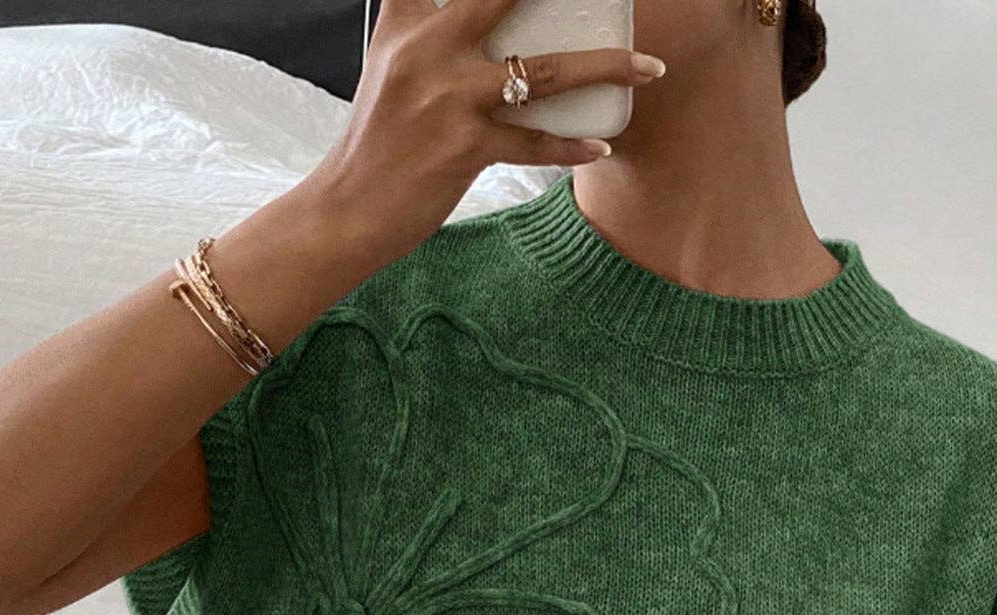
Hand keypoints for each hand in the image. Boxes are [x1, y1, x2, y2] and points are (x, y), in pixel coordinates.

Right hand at [314, 0, 663, 264]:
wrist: (348, 210)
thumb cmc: (379, 144)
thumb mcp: (391, 69)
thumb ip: (427, 33)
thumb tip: (488, 31)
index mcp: (406, 23)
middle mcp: (426, 50)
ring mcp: (447, 98)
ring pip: (542, 71)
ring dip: (605, 66)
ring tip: (648, 67)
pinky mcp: (464, 147)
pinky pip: (533, 142)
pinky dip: (571, 146)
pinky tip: (600, 147)